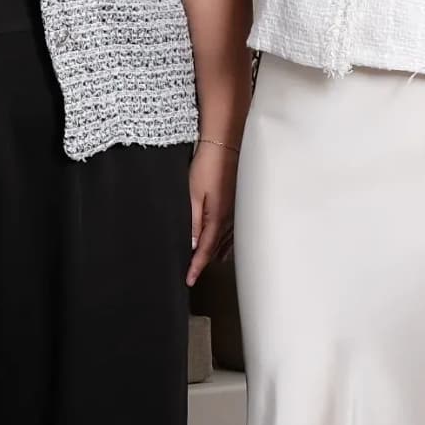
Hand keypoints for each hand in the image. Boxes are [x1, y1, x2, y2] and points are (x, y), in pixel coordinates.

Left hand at [184, 140, 235, 284]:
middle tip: (194, 274)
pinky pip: (231, 230)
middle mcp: (228, 218)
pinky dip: (225, 241)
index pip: (204, 249)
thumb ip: (192, 221)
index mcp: (217, 218)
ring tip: (206, 264)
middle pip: (216, 248)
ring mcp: (234, 210)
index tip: (189, 280)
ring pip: (225, 240)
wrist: (224, 144)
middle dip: (205, 262)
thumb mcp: (193, 194)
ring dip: (215, 253)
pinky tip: (223, 243)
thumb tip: (191, 244)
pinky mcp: (235, 202)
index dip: (196, 266)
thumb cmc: (208, 165)